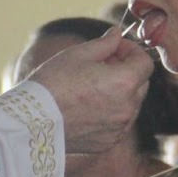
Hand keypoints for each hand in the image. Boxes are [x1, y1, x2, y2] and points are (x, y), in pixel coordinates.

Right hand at [24, 26, 152, 154]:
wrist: (31, 121)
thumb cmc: (52, 83)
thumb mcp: (78, 54)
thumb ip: (105, 43)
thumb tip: (117, 34)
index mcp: (124, 82)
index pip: (145, 63)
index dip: (132, 51)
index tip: (114, 48)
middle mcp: (128, 108)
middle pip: (141, 83)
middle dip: (127, 71)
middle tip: (102, 65)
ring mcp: (119, 128)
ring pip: (131, 104)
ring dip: (120, 92)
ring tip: (91, 87)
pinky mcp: (108, 142)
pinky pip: (118, 123)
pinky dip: (111, 112)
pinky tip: (87, 107)